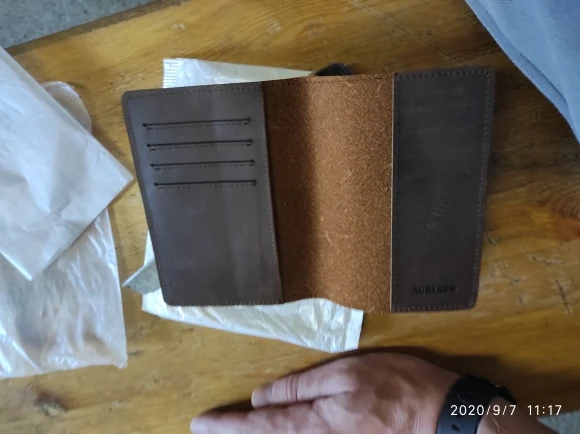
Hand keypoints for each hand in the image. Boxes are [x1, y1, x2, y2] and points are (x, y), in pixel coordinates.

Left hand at [190, 352, 458, 432]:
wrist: (443, 422)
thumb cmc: (396, 388)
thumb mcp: (346, 373)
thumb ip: (301, 387)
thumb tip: (262, 398)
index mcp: (313, 424)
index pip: (259, 426)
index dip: (227, 426)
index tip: (200, 423)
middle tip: (206, 430)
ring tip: (232, 431)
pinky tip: (275, 431)